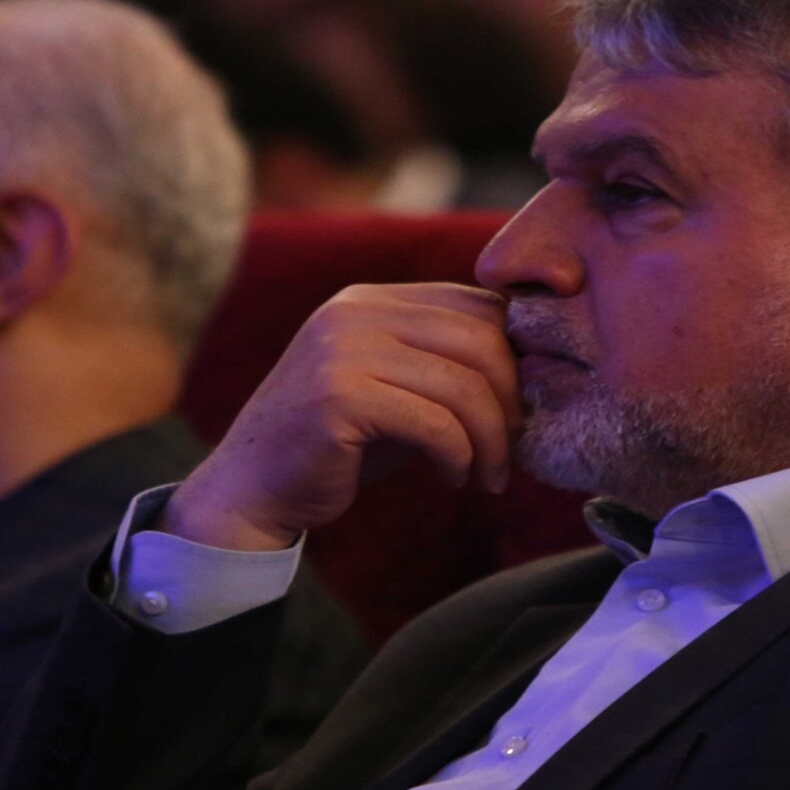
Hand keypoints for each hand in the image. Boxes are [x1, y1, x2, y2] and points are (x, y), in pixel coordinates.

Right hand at [164, 283, 517, 551]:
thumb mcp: (396, 389)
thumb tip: (536, 365)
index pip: (477, 304)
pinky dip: (460, 458)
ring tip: (489, 476)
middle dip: (513, 402)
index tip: (524, 410)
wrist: (252, 489)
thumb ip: (446, 364)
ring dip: (491, 440)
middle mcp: (356, 311)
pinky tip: (454, 480)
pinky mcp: (339, 397)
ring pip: (464, 385)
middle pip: (481, 340)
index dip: (518, 358)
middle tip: (516, 449)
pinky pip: (435, 424)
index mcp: (373, 299)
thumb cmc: (338, 446)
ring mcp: (343, 349)